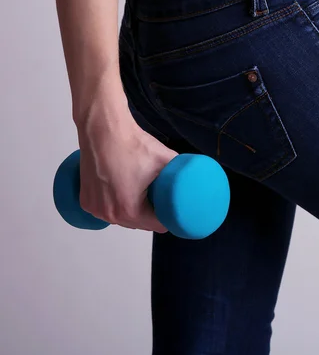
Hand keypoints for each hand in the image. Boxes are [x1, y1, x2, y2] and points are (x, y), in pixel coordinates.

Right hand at [77, 98, 176, 232]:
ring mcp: (95, 208)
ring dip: (133, 212)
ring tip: (143, 197)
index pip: (157, 225)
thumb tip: (198, 175)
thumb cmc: (131, 144)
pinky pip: (106, 211)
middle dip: (151, 215)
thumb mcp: (165, 159)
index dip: (169, 218)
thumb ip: (184, 170)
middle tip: (160, 200)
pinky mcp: (85, 200)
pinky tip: (124, 199)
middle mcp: (110, 214)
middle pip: (139, 224)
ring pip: (121, 219)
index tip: (173, 210)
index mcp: (130, 210)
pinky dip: (115, 207)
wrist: (103, 129)